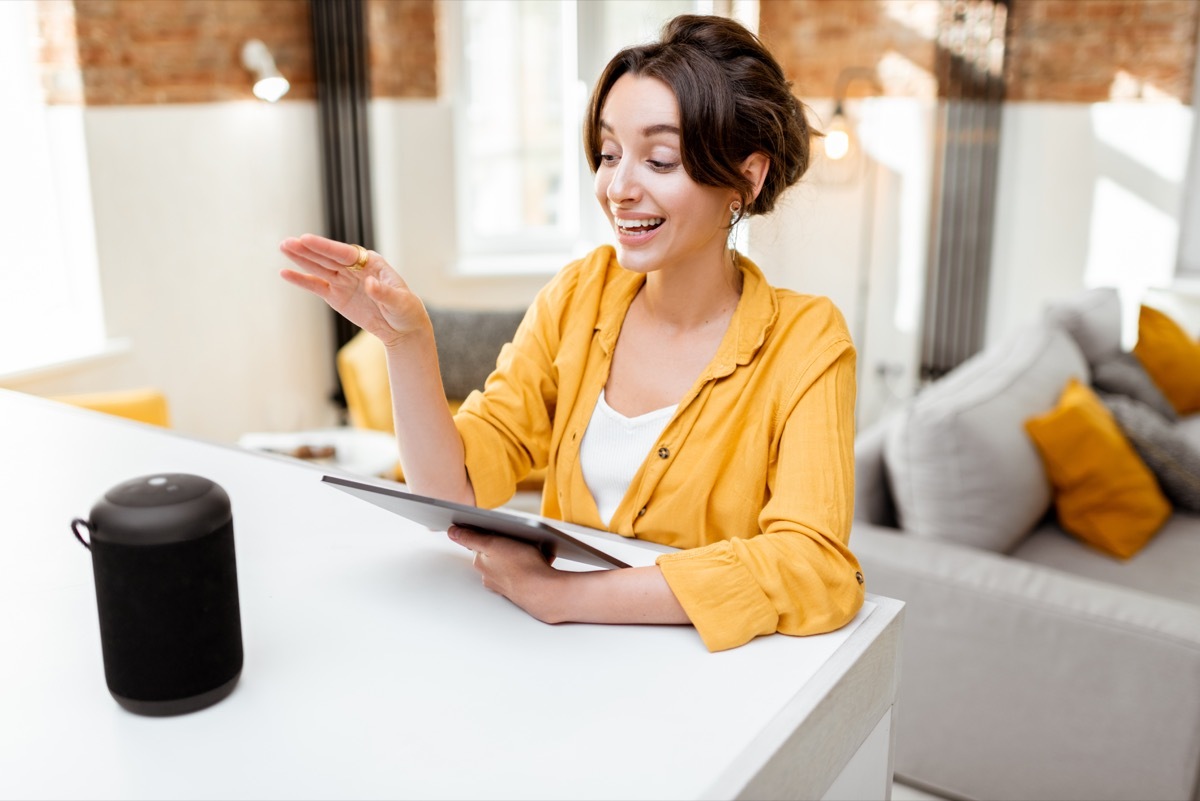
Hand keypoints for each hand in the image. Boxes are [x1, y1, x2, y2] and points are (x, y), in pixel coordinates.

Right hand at [279, 234, 427, 347]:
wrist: (402, 328)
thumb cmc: (405, 310)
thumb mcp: (400, 302)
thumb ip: (384, 292)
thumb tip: (369, 284)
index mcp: (371, 263)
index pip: (345, 253)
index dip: (325, 247)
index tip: (306, 239)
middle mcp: (354, 268)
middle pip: (328, 257)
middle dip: (308, 250)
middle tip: (287, 242)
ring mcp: (343, 281)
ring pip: (319, 268)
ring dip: (301, 258)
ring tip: (284, 247)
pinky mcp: (335, 296)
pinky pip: (316, 286)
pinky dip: (301, 280)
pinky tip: (285, 273)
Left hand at [447, 526, 566, 622]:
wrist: (543, 592)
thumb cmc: (520, 567)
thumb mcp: (493, 544)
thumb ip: (471, 538)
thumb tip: (452, 532)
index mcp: (481, 563)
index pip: (481, 542)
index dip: (493, 533)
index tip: (503, 530)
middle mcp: (490, 575)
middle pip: (497, 551)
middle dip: (509, 543)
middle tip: (521, 540)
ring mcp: (505, 582)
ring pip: (513, 561)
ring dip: (523, 552)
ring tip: (534, 550)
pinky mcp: (521, 586)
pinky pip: (526, 569)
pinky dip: (534, 562)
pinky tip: (542, 560)